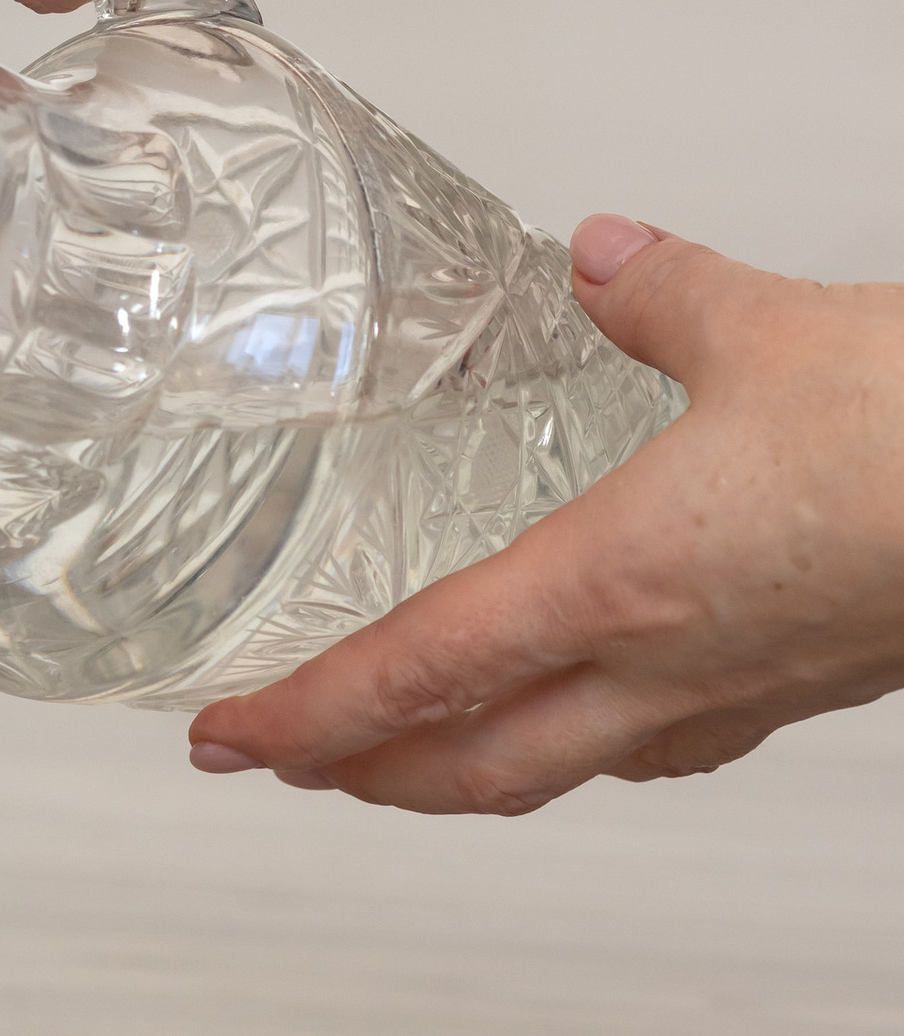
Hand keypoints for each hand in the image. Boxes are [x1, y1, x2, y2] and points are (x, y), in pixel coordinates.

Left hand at [186, 219, 903, 812]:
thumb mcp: (765, 327)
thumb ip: (664, 297)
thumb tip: (607, 261)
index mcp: (620, 584)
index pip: (417, 677)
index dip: (308, 718)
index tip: (226, 742)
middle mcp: (669, 666)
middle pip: (475, 765)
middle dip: (364, 775)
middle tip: (289, 765)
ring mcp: (743, 691)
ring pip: (569, 766)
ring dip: (474, 767)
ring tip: (413, 751)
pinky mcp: (810, 684)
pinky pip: (667, 740)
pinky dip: (594, 736)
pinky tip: (600, 707)